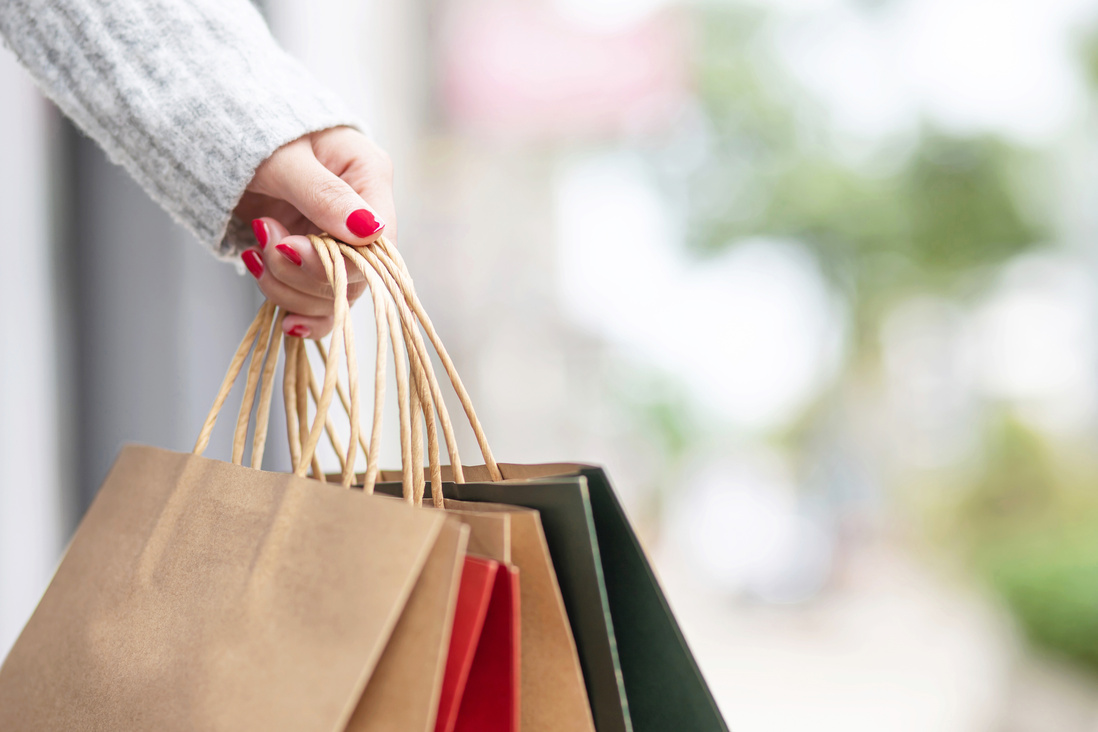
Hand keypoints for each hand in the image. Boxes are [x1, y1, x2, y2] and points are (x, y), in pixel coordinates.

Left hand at [233, 126, 394, 337]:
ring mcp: (338, 241)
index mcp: (368, 177)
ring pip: (332, 295)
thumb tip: (368, 231)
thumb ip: (323, 194)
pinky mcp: (313, 261)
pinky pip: (316, 303)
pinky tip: (280, 312)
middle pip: (355, 276)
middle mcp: (361, 216)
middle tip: (264, 238)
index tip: (289, 247)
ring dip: (288, 288)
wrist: (217, 131)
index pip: (378, 242)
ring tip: (255, 250)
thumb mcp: (285, 157)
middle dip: (302, 272)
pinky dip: (293, 308)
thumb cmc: (252, 128)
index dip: (338, 261)